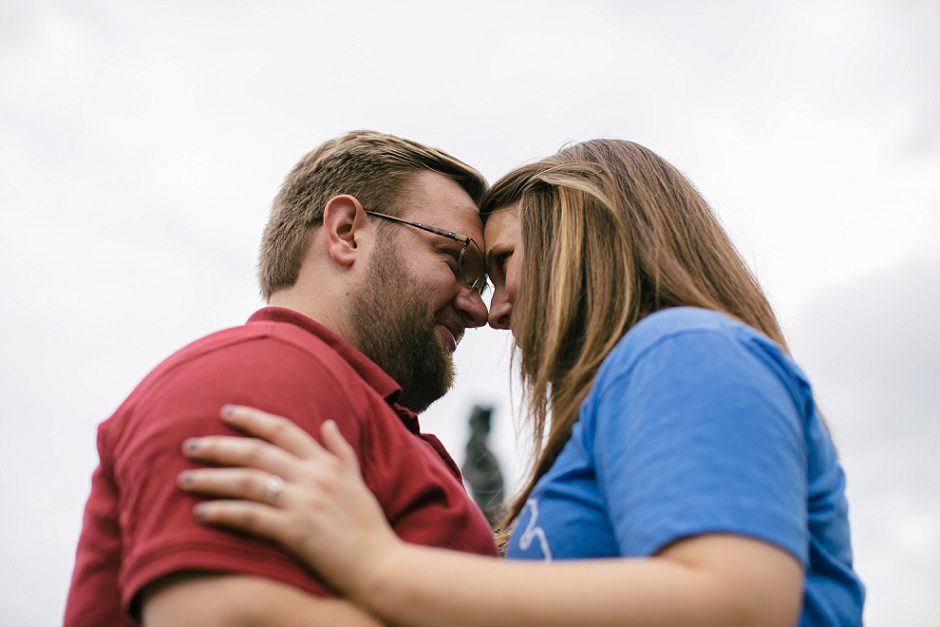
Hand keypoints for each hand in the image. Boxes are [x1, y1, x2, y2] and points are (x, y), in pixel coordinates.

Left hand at [178, 405, 402, 596]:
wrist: (380, 565)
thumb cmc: (368, 526)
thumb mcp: (357, 481)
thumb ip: (341, 451)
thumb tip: (327, 422)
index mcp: (326, 463)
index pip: (283, 430)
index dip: (251, 418)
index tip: (225, 411)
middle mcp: (313, 476)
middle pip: (256, 452)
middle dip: (219, 446)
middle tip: (189, 445)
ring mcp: (303, 502)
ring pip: (247, 481)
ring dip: (211, 479)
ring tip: (184, 479)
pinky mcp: (295, 531)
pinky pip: (250, 516)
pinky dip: (223, 512)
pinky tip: (201, 513)